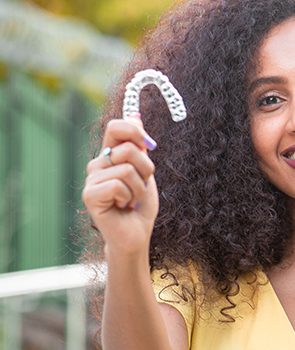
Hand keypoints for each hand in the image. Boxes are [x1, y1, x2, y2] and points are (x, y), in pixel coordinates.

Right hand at [82, 116, 158, 254]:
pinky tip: (123, 207)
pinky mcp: (90, 195)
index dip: (136, 131)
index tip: (149, 146)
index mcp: (110, 155)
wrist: (136, 234)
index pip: (116, 127)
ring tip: (131, 200)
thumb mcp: (145, 171)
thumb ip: (139, 145)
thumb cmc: (140, 205)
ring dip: (139, 188)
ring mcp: (92, 179)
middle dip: (146, 169)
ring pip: (127, 169)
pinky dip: (130, 197)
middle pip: (129, 148)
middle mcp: (97, 164)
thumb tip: (135, 115)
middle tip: (141, 186)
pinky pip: (119, 185)